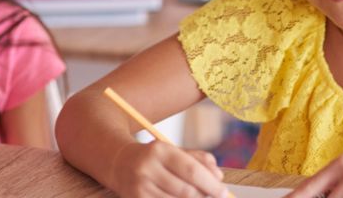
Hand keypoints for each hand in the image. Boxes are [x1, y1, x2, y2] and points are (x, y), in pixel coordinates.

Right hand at [109, 141, 228, 197]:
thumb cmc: (154, 158)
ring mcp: (140, 187)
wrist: (119, 163)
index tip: (224, 192)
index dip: (210, 184)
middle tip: (215, 197)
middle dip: (204, 197)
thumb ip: (198, 159)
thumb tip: (218, 176)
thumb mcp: (175, 151)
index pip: (191, 170)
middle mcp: (147, 168)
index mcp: (160, 150)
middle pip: (185, 191)